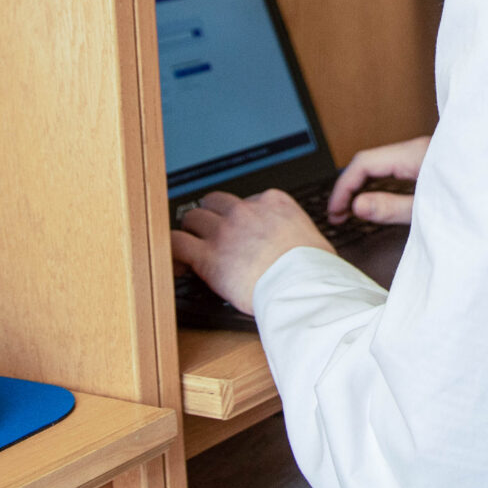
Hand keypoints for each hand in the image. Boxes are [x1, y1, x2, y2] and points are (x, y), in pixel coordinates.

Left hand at [171, 190, 334, 311]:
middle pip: (215, 201)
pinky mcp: (208, 256)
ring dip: (191, 230)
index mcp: (274, 202)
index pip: (247, 199)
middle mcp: (246, 211)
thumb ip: (296, 233)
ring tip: (192, 245)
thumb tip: (298, 244)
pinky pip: (176, 243)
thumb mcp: (312, 238)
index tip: (240, 229)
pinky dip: (174, 251)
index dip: (240, 216)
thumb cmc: (314, 270)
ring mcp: (224, 231)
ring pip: (193, 217)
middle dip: (211, 215)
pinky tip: (178, 262)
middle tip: (211, 232)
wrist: (302, 287)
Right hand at [330, 137, 431, 225]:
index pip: (365, 163)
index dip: (343, 187)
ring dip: (361, 184)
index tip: (334, 210)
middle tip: (338, 214)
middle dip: (348, 186)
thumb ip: (393, 208)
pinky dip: (378, 182)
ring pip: (380, 163)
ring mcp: (424, 153)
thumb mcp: (429, 210)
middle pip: (369, 161)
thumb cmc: (478, 202)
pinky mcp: (429, 163)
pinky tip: (374, 198)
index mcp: (416, 155)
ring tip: (349, 209)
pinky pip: (394, 167)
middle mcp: (418, 148)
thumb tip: (357, 205)